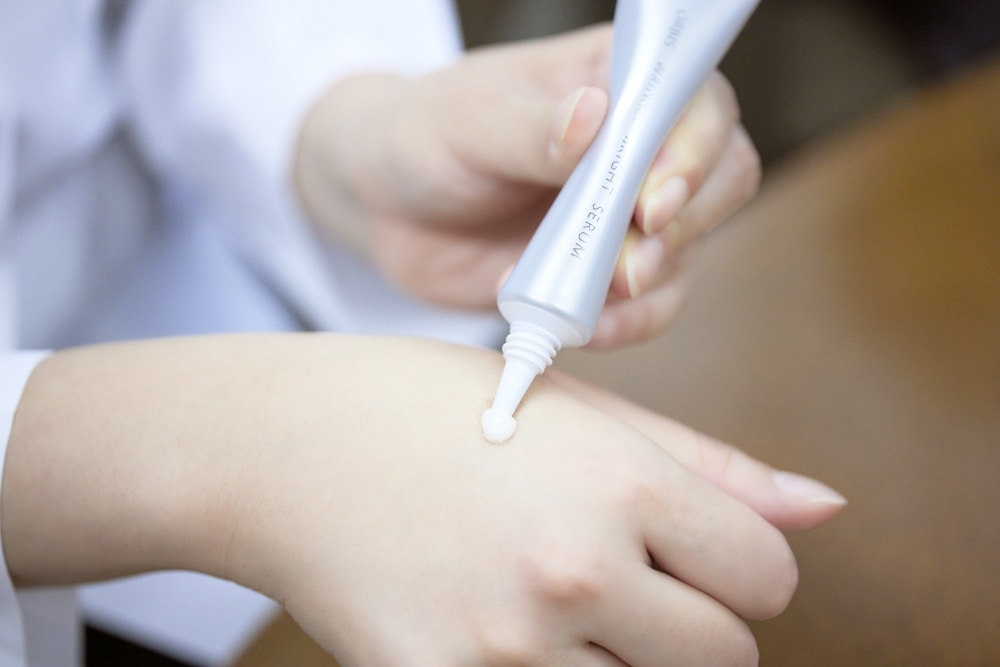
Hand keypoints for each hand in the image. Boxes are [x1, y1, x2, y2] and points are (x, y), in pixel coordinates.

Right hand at [6, 335, 841, 664]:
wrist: (283, 448)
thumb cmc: (429, 408)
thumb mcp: (576, 406)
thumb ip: (707, 466)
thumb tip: (823, 510)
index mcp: (619, 482)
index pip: (767, 577)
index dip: (739, 567)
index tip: (694, 554)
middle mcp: (575, 570)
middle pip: (723, 657)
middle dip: (690, 620)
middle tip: (619, 574)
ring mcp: (508, 648)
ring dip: (619, 656)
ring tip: (546, 592)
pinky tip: (495, 620)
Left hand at [295, 24, 760, 349]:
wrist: (389, 206)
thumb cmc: (426, 137)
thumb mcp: (467, 124)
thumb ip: (532, 129)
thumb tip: (593, 118)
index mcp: (616, 79)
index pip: (698, 104)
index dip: (693, 153)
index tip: (648, 202)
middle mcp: (639, 142)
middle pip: (721, 176)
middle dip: (681, 226)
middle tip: (625, 261)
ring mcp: (628, 210)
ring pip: (692, 248)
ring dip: (649, 282)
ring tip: (585, 295)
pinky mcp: (609, 269)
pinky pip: (652, 304)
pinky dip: (627, 323)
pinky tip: (582, 325)